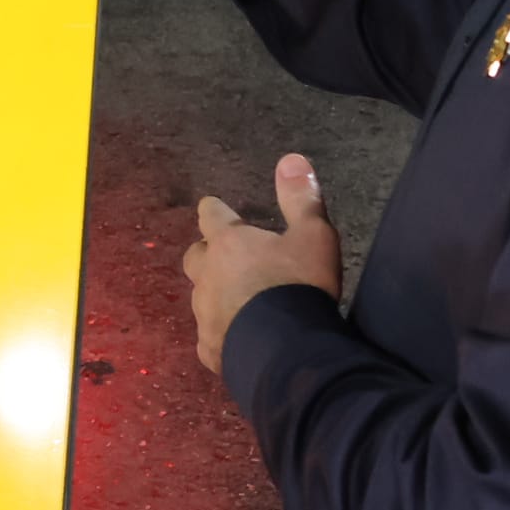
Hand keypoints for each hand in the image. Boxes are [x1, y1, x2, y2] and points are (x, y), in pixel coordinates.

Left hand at [182, 155, 341, 373]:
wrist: (287, 351)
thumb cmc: (299, 286)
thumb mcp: (314, 236)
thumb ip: (301, 198)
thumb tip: (291, 158)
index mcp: (228, 243)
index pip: (211, 215)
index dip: (215, 211)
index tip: (216, 209)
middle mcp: (207, 274)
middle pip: (196, 255)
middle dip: (208, 253)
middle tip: (228, 257)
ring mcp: (204, 313)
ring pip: (200, 296)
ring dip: (215, 293)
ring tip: (239, 300)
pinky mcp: (208, 347)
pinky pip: (210, 334)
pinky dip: (222, 331)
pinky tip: (238, 338)